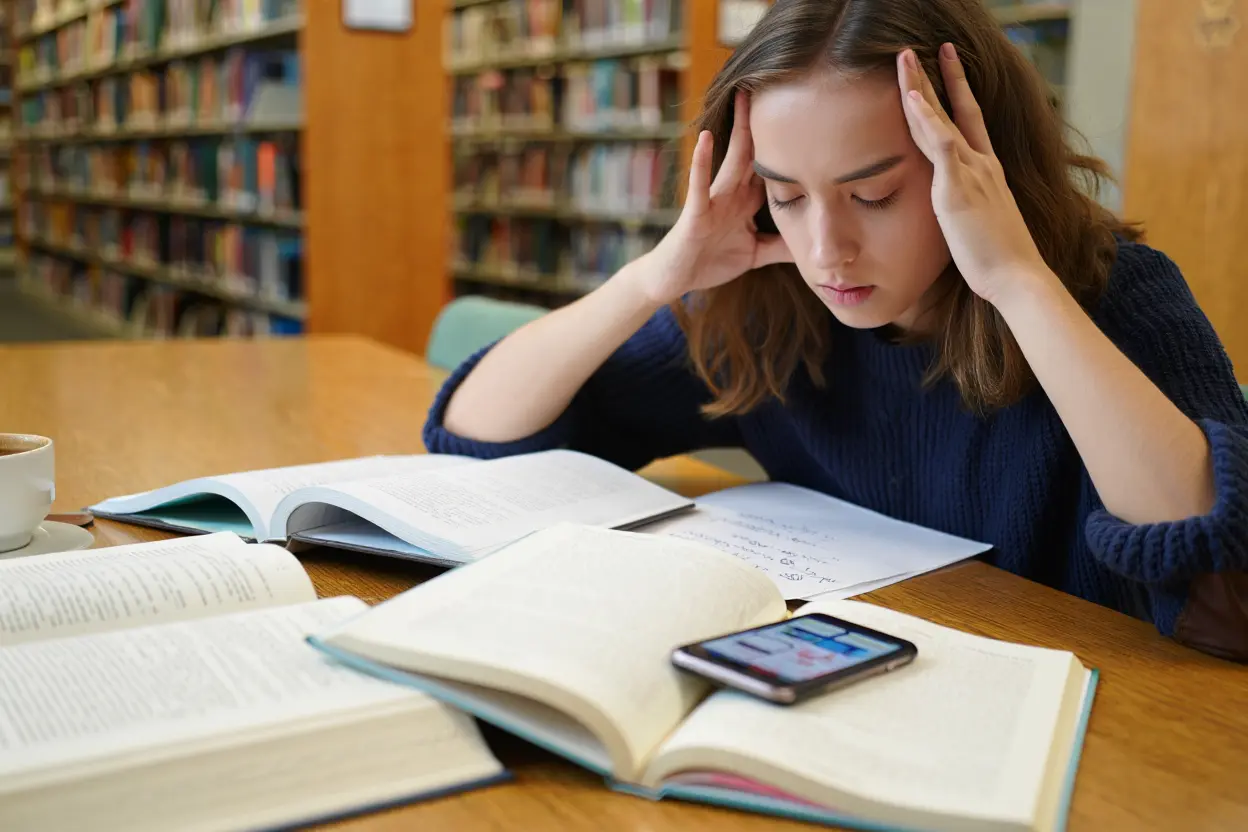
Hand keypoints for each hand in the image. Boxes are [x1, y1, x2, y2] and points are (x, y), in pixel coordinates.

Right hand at [641, 90, 793, 304]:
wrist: (673, 280)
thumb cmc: (708, 262)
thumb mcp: (754, 255)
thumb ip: (780, 247)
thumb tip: (814, 245)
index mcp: (746, 201)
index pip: (772, 168)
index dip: (790, 146)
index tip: (811, 120)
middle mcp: (731, 194)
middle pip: (754, 153)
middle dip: (767, 124)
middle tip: (782, 87)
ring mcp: (713, 200)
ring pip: (731, 161)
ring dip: (738, 129)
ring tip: (746, 97)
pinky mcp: (695, 213)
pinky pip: (699, 185)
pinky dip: (701, 161)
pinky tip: (706, 138)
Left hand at [897, 44, 1056, 308]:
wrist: (1016, 276)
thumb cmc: (999, 259)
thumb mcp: (982, 225)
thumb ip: (968, 209)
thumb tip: (959, 211)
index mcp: (988, 172)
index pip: (969, 123)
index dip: (957, 94)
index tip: (947, 69)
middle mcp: (981, 164)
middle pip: (956, 110)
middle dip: (939, 77)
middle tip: (923, 50)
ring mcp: (971, 172)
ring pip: (941, 120)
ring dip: (921, 88)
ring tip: (905, 60)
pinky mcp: (958, 188)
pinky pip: (940, 144)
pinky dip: (926, 119)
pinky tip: (912, 98)